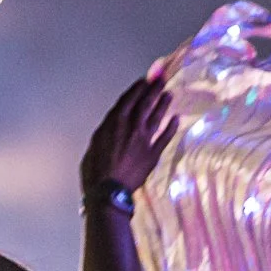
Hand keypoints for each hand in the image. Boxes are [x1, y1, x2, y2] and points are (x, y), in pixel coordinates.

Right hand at [79, 72, 179, 195]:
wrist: (109, 192)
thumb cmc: (95, 171)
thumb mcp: (94, 144)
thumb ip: (106, 131)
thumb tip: (112, 124)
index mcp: (114, 122)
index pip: (128, 99)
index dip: (138, 88)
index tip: (144, 80)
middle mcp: (131, 127)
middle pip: (145, 103)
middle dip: (154, 89)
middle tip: (161, 79)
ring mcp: (144, 140)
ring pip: (157, 117)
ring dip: (163, 104)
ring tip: (169, 94)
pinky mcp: (153, 154)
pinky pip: (165, 137)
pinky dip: (171, 127)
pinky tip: (176, 119)